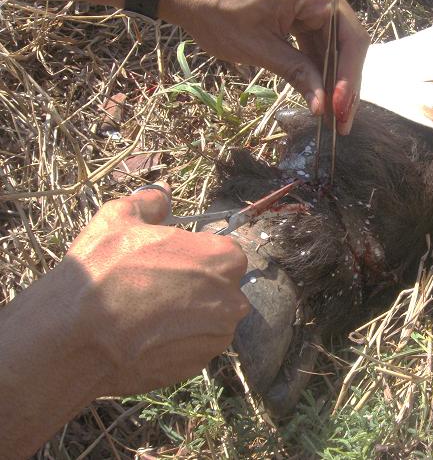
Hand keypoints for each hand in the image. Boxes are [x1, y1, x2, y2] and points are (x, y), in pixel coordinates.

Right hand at [53, 182, 248, 394]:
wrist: (74, 338)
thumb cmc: (103, 271)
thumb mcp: (120, 218)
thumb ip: (151, 202)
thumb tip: (163, 194)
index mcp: (224, 259)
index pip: (223, 252)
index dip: (195, 254)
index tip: (169, 260)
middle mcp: (232, 300)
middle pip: (219, 287)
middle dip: (194, 285)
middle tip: (153, 286)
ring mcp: (216, 337)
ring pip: (208, 318)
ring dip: (187, 315)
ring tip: (145, 314)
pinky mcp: (197, 366)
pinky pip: (192, 346)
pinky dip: (175, 341)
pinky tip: (144, 337)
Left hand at [158, 0, 368, 134]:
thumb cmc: (213, 10)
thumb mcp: (258, 49)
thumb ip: (297, 74)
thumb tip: (322, 107)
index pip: (349, 40)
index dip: (348, 80)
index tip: (341, 113)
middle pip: (345, 39)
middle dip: (341, 82)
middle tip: (340, 122)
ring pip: (331, 37)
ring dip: (330, 73)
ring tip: (330, 113)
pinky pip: (315, 28)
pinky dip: (315, 57)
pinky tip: (317, 87)